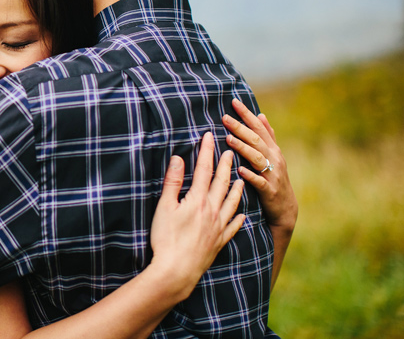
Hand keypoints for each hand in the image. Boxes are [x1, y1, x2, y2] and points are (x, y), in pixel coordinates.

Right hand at [149, 132, 245, 299]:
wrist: (177, 271)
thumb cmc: (166, 239)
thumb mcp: (164, 207)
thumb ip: (172, 182)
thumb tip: (177, 159)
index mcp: (198, 200)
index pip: (203, 169)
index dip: (206, 151)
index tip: (209, 136)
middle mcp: (212, 211)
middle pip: (221, 183)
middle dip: (226, 165)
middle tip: (231, 151)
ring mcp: (218, 227)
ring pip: (232, 203)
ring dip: (237, 188)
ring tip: (242, 178)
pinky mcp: (219, 242)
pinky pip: (233, 227)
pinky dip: (238, 219)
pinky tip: (242, 215)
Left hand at [222, 99, 297, 234]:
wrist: (285, 207)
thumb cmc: (274, 177)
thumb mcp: (274, 155)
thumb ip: (267, 136)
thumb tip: (260, 115)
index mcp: (272, 149)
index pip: (258, 128)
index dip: (247, 114)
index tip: (234, 102)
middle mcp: (274, 159)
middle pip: (256, 140)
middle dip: (241, 128)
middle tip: (225, 117)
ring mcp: (272, 174)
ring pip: (257, 158)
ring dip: (243, 148)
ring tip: (229, 139)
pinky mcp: (269, 190)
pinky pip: (259, 181)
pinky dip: (250, 175)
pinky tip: (239, 169)